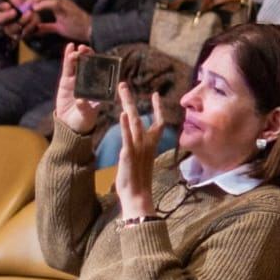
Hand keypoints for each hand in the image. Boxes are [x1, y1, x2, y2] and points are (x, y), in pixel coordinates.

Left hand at [28, 0, 92, 42]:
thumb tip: (37, 28)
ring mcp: (64, 3)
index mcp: (59, 3)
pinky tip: (36, 9)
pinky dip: (43, 4)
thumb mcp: (59, 28)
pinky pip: (54, 2)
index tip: (27, 4)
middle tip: (27, 5)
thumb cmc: (77, 28)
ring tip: (32, 7)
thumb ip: (48, 27)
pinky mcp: (67, 9)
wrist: (91, 30)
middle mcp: (62, 0)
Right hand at [54, 44, 102, 134]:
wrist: (70, 125)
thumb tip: (80, 101)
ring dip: (79, 55)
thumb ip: (85, 108)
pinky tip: (69, 47)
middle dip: (89, 55)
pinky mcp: (66, 81)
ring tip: (77, 49)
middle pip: (91, 64)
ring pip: (79, 64)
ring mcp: (78, 80)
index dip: (102, 62)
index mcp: (99, 87)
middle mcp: (90, 81)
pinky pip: (68, 68)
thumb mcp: (87, 115)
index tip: (101, 56)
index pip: (103, 71)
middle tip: (86, 49)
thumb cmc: (84, 120)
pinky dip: (68, 57)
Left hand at [115, 82, 164, 219]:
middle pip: (140, 116)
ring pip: (134, 121)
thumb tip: (137, 142)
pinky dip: (125, 125)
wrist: (138, 195)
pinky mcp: (129, 154)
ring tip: (122, 91)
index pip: (157, 121)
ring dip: (128, 104)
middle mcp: (146, 142)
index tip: (155, 94)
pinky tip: (122, 114)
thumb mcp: (142, 161)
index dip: (156, 107)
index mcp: (151, 144)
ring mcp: (138, 147)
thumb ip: (141, 149)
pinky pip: (127, 137)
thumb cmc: (138, 180)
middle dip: (131, 99)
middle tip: (124, 84)